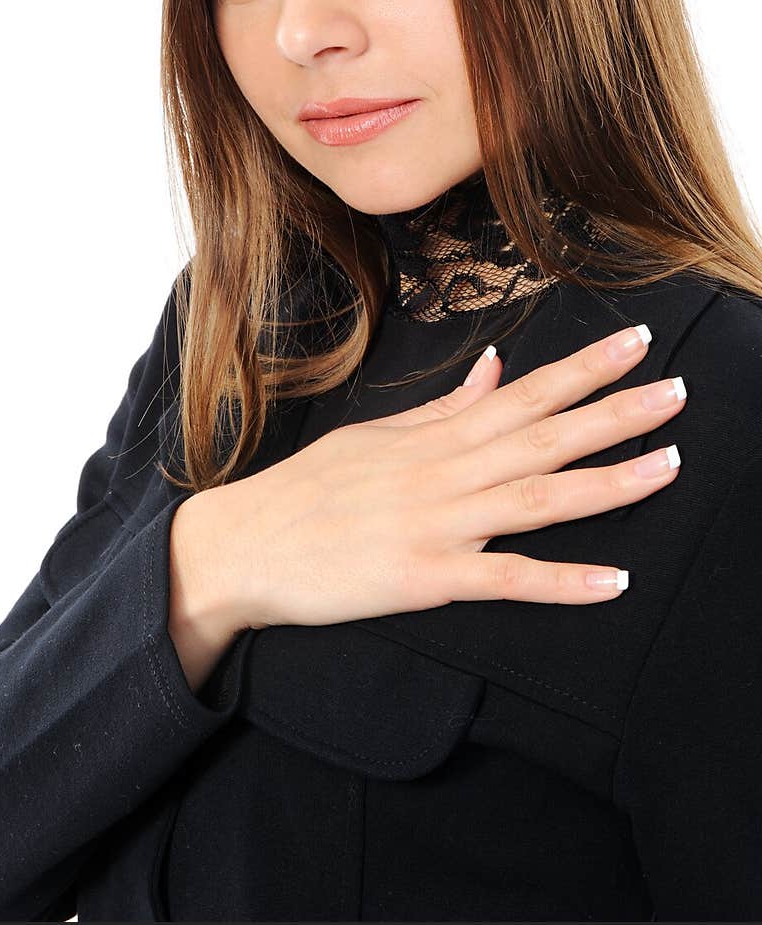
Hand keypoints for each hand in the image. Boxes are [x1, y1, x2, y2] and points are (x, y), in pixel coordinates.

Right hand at [187, 324, 684, 628]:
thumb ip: (444, 407)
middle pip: (546, 436)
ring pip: (539, 499)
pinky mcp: (426, 578)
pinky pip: (506, 581)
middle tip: (678, 390)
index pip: (525, 392)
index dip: (584, 368)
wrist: (245, 544)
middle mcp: (446, 472)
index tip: (636, 342)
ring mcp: (439, 524)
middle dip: (617, 412)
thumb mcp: (376, 435)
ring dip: (610, 483)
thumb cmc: (309, 489)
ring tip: (670, 465)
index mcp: (437, 436)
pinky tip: (614, 581)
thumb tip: (495, 367)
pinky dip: (563, 582)